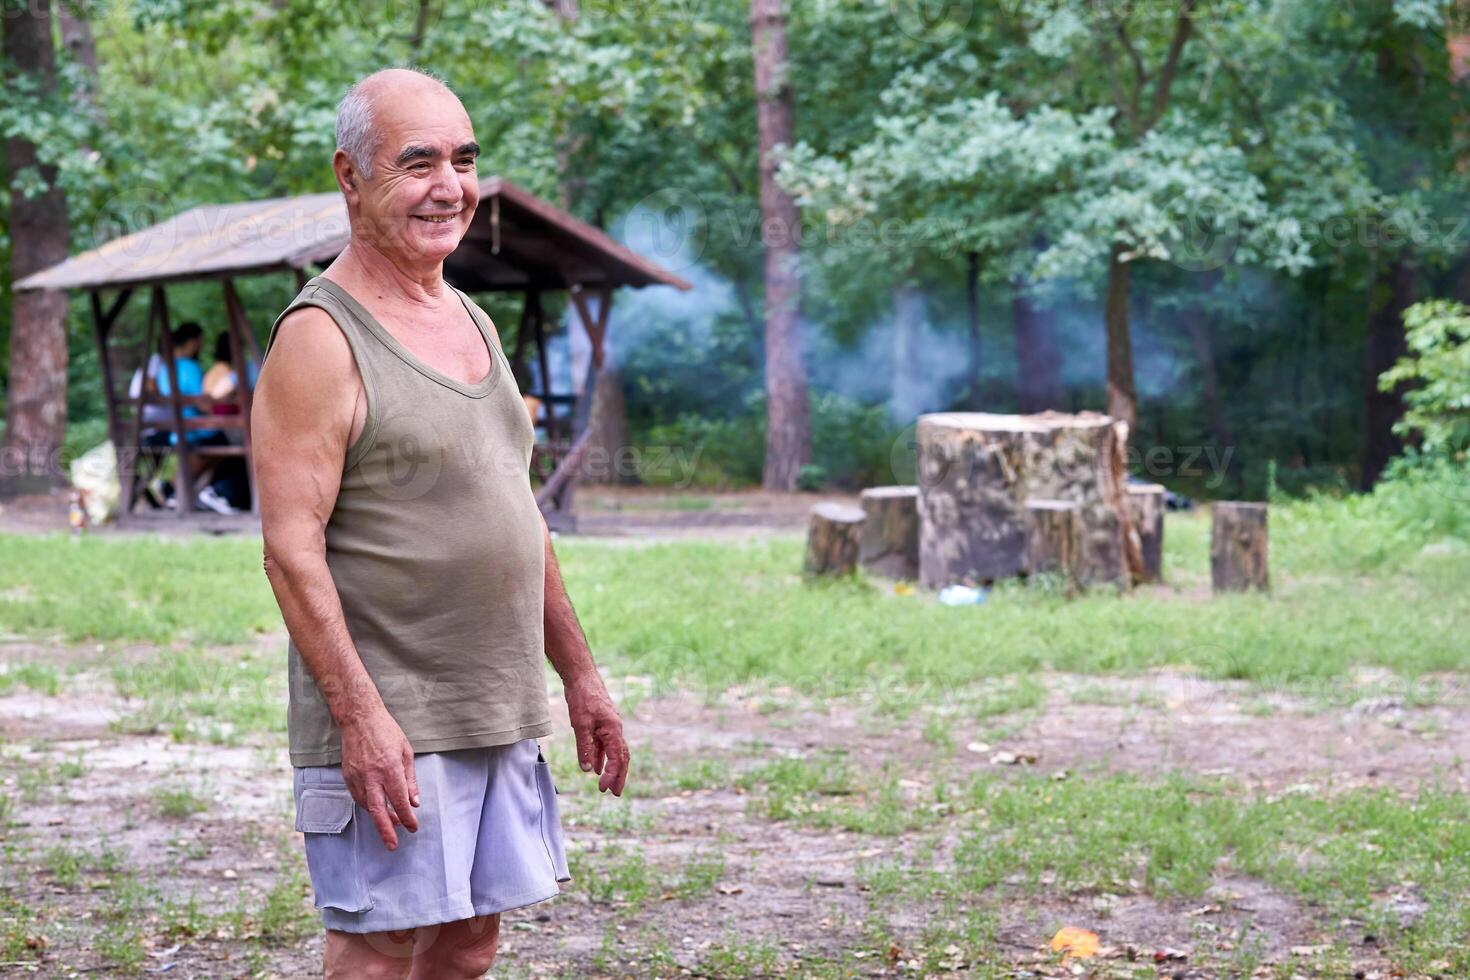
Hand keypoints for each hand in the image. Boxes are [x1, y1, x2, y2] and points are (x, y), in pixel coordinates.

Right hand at [339, 707, 418, 849]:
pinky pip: (358, 798)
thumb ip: (410, 779)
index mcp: (390, 770)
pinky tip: (376, 808)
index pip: (400, 802)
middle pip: (379, 811)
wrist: (359, 719)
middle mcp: (372, 777)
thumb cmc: (387, 732)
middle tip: (392, 846)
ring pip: (367, 807)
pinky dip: (368, 807)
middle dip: (387, 831)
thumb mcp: (406, 752)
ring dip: (379, 818)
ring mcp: (357, 778)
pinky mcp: (348, 777)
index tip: (413, 827)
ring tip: (390, 824)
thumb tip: (414, 802)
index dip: (407, 818)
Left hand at [565, 673, 629, 795]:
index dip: (611, 775)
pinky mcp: (601, 724)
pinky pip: (604, 745)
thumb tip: (588, 770)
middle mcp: (615, 729)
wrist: (581, 677)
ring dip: (611, 768)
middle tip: (615, 793)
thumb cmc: (583, 698)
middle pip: (621, 757)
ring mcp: (609, 726)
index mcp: (614, 730)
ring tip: (606, 784)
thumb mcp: (581, 724)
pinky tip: (595, 767)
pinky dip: (601, 757)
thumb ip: (585, 747)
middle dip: (619, 776)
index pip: (617, 758)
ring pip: (614, 751)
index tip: (603, 788)